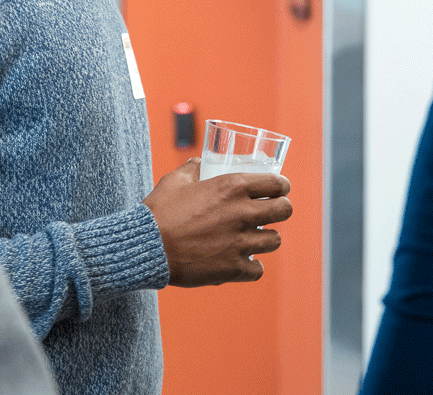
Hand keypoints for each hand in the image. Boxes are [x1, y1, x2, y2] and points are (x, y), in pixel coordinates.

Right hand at [143, 158, 293, 286]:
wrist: (147, 247)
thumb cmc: (159, 211)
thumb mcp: (175, 180)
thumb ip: (193, 168)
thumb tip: (201, 163)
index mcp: (232, 186)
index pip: (277, 184)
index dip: (281, 186)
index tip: (278, 190)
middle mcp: (243, 213)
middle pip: (285, 210)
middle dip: (281, 209)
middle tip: (272, 212)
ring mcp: (240, 242)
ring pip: (275, 240)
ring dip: (266, 238)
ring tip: (256, 237)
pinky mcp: (233, 268)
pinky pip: (258, 269)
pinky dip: (252, 267)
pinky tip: (243, 261)